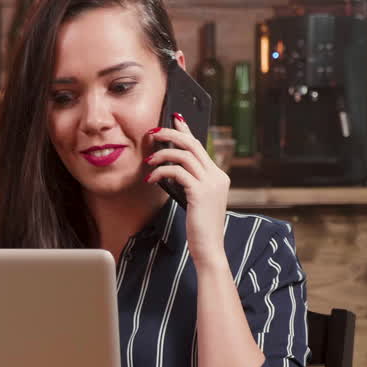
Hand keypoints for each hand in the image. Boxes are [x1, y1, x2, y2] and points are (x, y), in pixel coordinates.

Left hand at [145, 113, 230, 266]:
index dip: (186, 130)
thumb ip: (189, 183)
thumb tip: (169, 167)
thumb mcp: (195, 200)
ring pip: (184, 154)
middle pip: (193, 143)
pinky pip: (176, 172)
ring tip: (148, 161)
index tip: (174, 118)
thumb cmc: (198, 227)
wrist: (209, 248)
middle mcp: (218, 176)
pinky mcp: (200, 193)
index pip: (201, 146)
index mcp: (218, 176)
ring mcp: (211, 183)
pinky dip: (161, 172)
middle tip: (152, 131)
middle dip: (171, 133)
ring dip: (162, 154)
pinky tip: (151, 179)